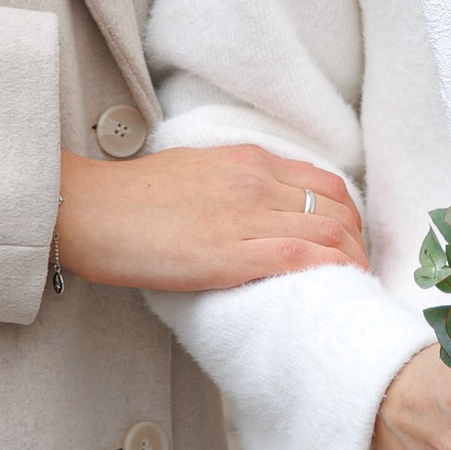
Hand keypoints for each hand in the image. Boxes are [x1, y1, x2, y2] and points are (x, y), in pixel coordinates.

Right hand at [55, 145, 366, 294]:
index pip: (325, 181)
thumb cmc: (133, 197)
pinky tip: (335, 290)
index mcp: (249, 159)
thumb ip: (235, 183)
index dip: (349, 213)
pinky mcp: (229, 253)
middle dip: (358, 241)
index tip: (350, 239)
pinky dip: (327, 272)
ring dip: (351, 261)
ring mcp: (245, 215)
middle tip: (359, 269)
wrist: (91, 210)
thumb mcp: (196, 170)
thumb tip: (259, 208)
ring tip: (354, 287)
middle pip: (336, 207)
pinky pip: (298, 257)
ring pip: (327, 232)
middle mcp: (256, 181)